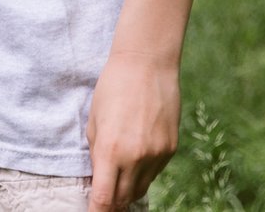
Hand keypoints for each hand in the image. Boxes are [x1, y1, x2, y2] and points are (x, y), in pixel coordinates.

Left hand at [85, 51, 179, 209]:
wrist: (147, 66)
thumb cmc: (112, 89)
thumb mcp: (94, 122)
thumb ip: (97, 155)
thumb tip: (99, 180)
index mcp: (111, 151)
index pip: (104, 199)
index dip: (97, 211)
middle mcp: (136, 158)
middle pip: (123, 199)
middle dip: (112, 204)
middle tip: (103, 201)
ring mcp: (157, 155)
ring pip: (141, 189)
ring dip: (128, 190)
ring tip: (117, 181)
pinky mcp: (170, 149)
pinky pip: (154, 173)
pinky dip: (142, 174)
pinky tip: (135, 161)